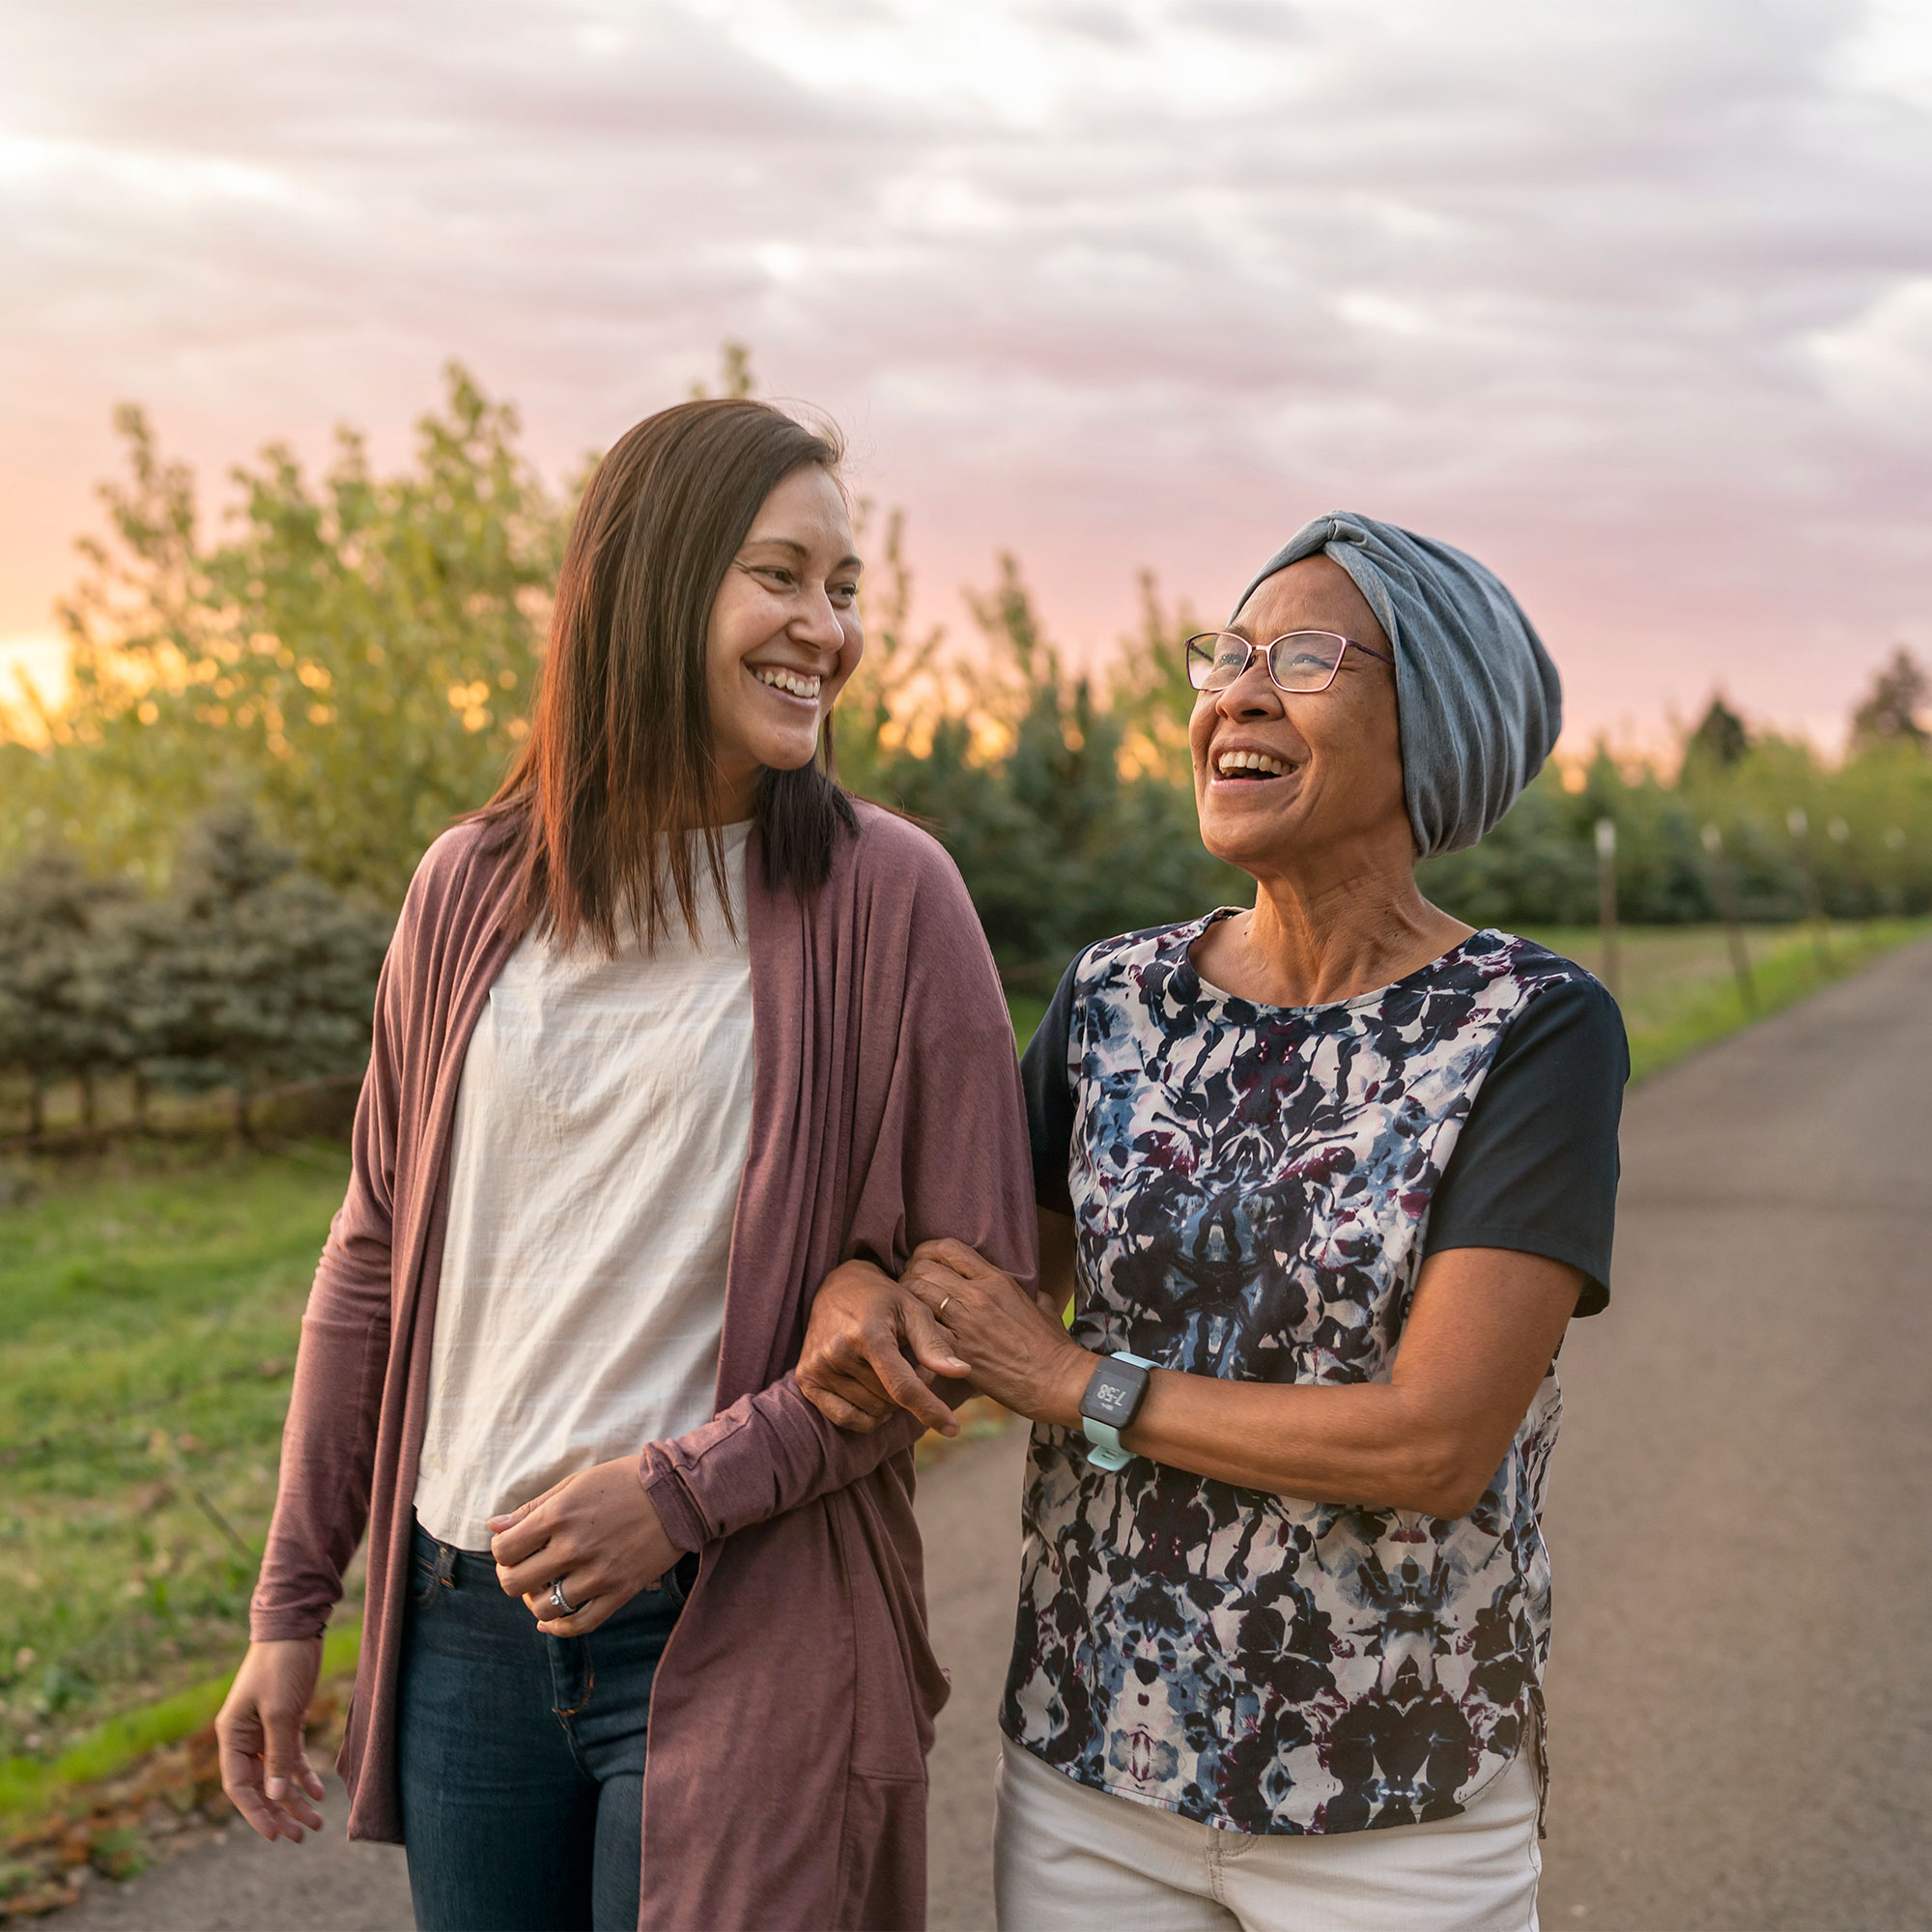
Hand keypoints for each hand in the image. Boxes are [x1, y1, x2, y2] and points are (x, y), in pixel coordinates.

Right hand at [215, 1638, 327, 1842]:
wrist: (296, 1627)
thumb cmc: (281, 1665)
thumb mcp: (280, 1712)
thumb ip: (277, 1755)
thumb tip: (274, 1795)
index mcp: (232, 1736)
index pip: (238, 1787)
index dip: (255, 1813)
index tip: (274, 1835)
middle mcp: (244, 1738)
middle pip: (259, 1786)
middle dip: (278, 1812)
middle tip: (301, 1836)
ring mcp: (265, 1730)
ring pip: (277, 1774)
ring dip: (294, 1798)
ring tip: (315, 1823)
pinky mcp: (285, 1721)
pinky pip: (291, 1757)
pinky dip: (303, 1775)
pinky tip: (318, 1792)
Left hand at [488, 1457, 681, 1635]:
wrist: (680, 1494)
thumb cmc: (624, 1482)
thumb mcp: (575, 1483)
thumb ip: (532, 1508)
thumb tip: (493, 1526)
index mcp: (559, 1515)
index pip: (504, 1550)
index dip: (500, 1551)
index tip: (512, 1546)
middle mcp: (574, 1547)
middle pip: (515, 1583)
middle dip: (512, 1576)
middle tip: (525, 1567)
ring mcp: (598, 1574)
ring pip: (543, 1608)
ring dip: (535, 1601)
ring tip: (545, 1586)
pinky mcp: (620, 1592)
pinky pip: (579, 1624)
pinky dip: (558, 1628)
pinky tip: (551, 1621)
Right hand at [797, 1257, 969, 1435]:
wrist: (838, 1287)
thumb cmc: (883, 1299)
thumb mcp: (914, 1310)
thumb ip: (935, 1344)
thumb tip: (962, 1372)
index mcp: (867, 1334)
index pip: (903, 1387)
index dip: (930, 1410)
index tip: (954, 1429)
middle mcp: (837, 1353)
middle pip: (890, 1401)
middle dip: (910, 1390)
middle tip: (908, 1362)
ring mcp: (817, 1368)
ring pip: (872, 1412)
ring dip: (889, 1400)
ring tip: (887, 1368)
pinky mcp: (806, 1379)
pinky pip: (846, 1419)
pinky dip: (866, 1414)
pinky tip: (870, 1389)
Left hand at [901, 1239, 1093, 1425]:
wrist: (1057, 1381)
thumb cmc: (1052, 1346)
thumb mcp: (1043, 1305)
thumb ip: (1027, 1291)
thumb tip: (1025, 1290)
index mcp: (996, 1279)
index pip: (948, 1248)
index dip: (927, 1252)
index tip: (923, 1265)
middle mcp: (978, 1295)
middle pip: (924, 1267)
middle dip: (909, 1275)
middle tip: (909, 1291)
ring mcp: (967, 1323)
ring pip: (917, 1293)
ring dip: (906, 1301)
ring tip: (908, 1313)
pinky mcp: (958, 1352)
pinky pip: (922, 1329)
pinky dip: (913, 1331)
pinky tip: (914, 1338)